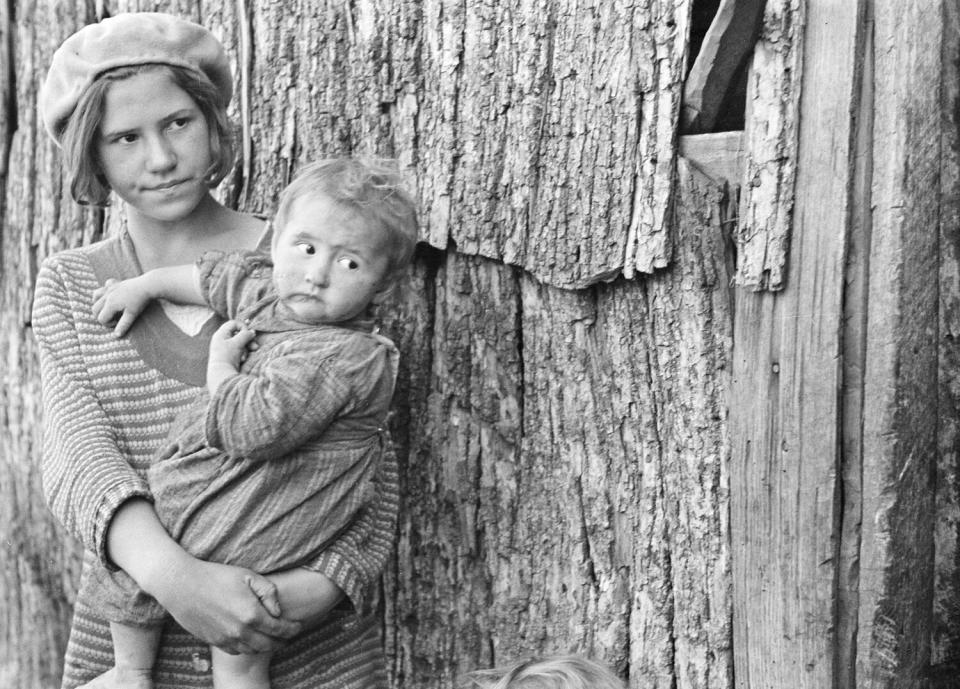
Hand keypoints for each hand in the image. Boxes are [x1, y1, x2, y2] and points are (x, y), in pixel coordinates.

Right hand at [92, 277, 151, 336]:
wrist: (148, 285)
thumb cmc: (140, 301)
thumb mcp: (132, 314)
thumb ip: (123, 325)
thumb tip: (116, 336)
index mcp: (110, 304)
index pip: (101, 318)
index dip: (109, 324)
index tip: (118, 323)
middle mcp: (107, 295)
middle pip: (95, 309)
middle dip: (102, 316)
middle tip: (115, 318)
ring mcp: (109, 288)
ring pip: (96, 297)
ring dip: (99, 304)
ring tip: (110, 309)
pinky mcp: (115, 283)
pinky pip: (104, 286)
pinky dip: (105, 292)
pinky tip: (113, 295)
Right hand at [147, 554, 300, 654]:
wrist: (182, 586)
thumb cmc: (216, 576)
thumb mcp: (247, 576)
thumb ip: (268, 592)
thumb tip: (279, 611)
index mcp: (251, 613)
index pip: (280, 629)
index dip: (292, 629)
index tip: (298, 626)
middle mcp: (240, 631)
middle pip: (269, 644)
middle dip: (283, 641)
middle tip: (289, 635)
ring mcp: (226, 639)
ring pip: (253, 650)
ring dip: (266, 646)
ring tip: (272, 638)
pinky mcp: (214, 641)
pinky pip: (237, 651)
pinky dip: (248, 648)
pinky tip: (252, 639)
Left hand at [209, 320, 256, 369]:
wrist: (221, 374)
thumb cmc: (227, 356)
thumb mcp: (237, 343)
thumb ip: (246, 335)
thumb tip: (252, 332)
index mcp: (221, 334)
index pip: (234, 323)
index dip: (242, 327)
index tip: (247, 334)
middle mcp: (222, 339)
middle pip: (239, 334)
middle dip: (248, 340)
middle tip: (254, 346)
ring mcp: (226, 348)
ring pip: (240, 343)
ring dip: (247, 348)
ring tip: (247, 355)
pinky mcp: (230, 356)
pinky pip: (239, 351)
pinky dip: (243, 354)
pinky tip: (243, 359)